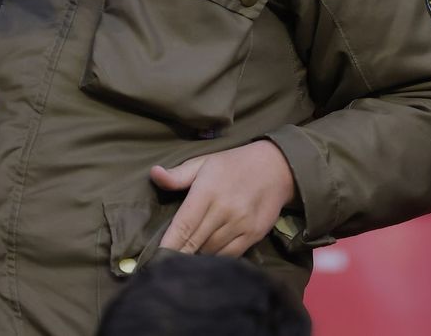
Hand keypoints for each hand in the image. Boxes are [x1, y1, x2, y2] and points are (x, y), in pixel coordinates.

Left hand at [151, 141, 296, 256]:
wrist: (276, 168)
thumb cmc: (233, 165)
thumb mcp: (204, 163)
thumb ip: (178, 175)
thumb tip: (154, 174)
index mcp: (207, 191)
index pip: (183, 225)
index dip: (169, 245)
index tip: (156, 258)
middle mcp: (224, 210)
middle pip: (195, 242)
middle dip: (178, 255)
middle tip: (164, 266)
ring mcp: (240, 224)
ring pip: (211, 251)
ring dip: (196, 256)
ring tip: (184, 261)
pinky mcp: (253, 235)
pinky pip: (230, 255)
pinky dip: (216, 258)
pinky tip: (206, 258)